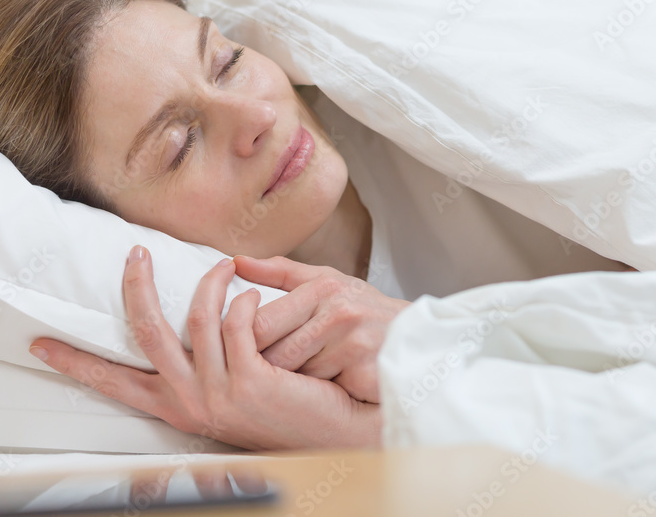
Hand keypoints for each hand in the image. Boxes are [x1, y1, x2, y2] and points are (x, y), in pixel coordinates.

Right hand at [28, 246, 380, 450]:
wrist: (333, 428)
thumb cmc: (283, 400)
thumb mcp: (231, 382)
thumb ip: (204, 358)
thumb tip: (184, 318)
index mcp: (177, 405)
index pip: (114, 383)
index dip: (76, 362)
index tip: (42, 344)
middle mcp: (190, 403)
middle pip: (145, 335)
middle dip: (136, 289)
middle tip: (136, 254)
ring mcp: (220, 393)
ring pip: (197, 319)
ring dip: (209, 282)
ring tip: (223, 265)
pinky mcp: (253, 380)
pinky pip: (238, 321)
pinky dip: (244, 299)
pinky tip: (256, 293)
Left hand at [234, 254, 409, 402]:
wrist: (419, 341)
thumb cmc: (365, 312)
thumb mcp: (328, 283)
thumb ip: (281, 273)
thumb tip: (236, 261)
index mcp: (324, 288)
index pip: (263, 320)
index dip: (246, 342)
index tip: (241, 352)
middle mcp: (339, 313)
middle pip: (275, 351)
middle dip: (264, 366)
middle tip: (261, 374)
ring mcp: (354, 344)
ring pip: (297, 375)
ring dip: (294, 382)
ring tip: (300, 379)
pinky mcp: (366, 373)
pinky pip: (323, 391)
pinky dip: (320, 393)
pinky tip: (325, 389)